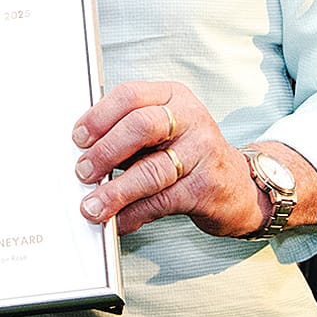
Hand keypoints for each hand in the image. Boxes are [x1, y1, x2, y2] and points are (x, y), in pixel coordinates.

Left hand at [71, 80, 265, 237]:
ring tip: (94, 206)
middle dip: (106, 151)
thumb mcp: (162, 129)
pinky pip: (162, 202)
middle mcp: (190, 118)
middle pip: (141, 127)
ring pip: (151, 171)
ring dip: (116, 192)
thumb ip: (127, 133)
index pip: (130, 95)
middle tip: (83, 172)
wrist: (238, 185)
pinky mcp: (206, 187)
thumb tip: (83, 153)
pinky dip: (135, 214)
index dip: (99, 117)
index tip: (78, 139)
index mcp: (172, 96)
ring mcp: (202, 152)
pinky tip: (120, 221)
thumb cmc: (187, 152)